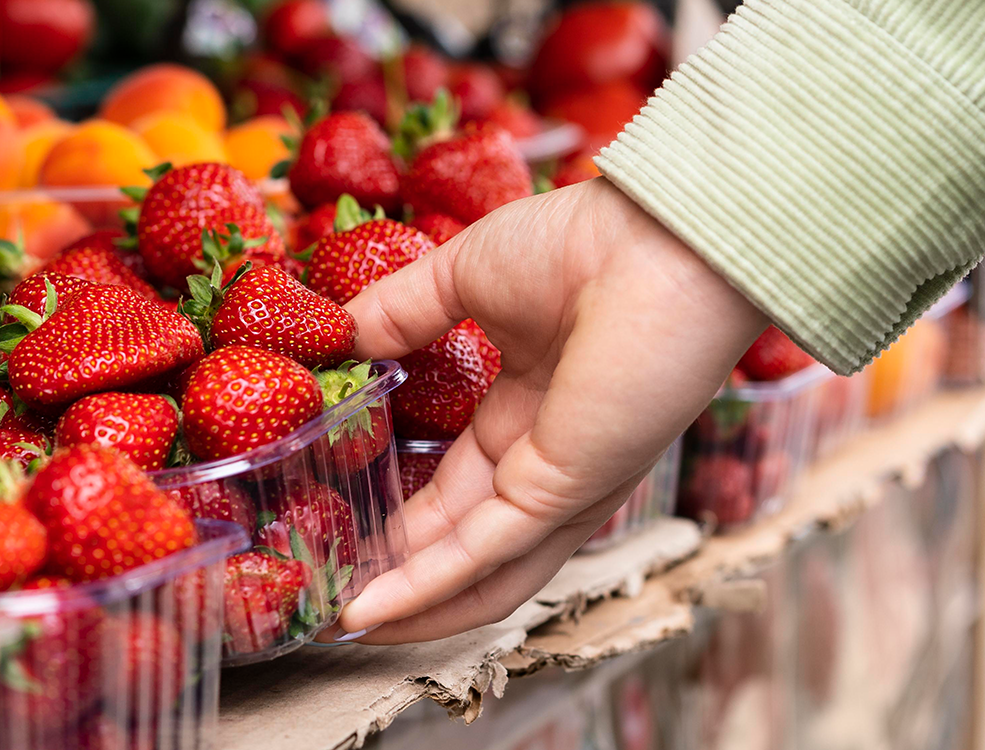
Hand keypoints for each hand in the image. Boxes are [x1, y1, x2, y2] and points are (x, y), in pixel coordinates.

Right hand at [335, 178, 767, 643]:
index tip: (341, 527)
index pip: (458, 487)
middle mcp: (548, 460)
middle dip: (399, 574)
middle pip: (463, 544)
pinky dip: (426, 588)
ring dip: (411, 605)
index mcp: (532, 410)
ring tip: (345, 625)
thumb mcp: (462, 275)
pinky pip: (485, 556)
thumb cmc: (584, 243)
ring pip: (479, 573)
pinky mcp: (563, 493)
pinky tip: (371, 608)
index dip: (401, 516)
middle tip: (331, 591)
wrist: (653, 239)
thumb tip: (334, 337)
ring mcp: (560, 485)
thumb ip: (397, 312)